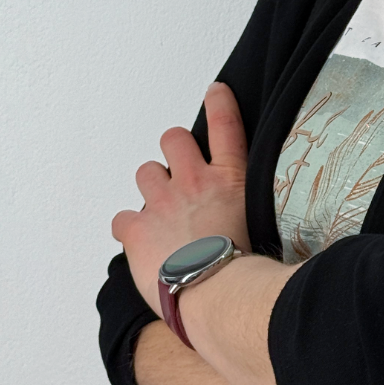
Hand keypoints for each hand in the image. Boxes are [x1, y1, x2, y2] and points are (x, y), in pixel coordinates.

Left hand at [111, 82, 250, 316]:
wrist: (217, 293)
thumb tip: (251, 222)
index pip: (226, 125)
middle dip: (173, 149)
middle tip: (177, 172)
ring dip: (151, 188)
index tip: (215, 91)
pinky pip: (122, 218)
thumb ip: (249, 212)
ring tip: (161, 212)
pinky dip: (129, 228)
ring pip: (146, 172)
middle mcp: (195, 181)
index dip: (220, 102)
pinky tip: (141, 242)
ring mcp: (163, 202)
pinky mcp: (137, 228)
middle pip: (174, 138)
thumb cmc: (244, 271)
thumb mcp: (261, 227)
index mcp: (231, 179)